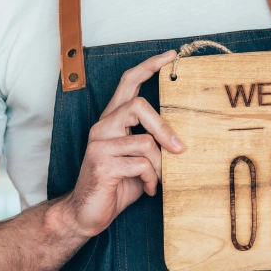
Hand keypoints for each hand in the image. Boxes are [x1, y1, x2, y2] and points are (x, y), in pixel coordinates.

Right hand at [59, 52, 183, 239]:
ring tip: (157, 179)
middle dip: (164, 128)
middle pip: (138, 106)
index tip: (171, 56)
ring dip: (159, 165)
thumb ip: (155, 143)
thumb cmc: (118, 184)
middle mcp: (103, 126)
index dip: (149, 66)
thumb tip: (185, 138)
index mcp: (113, 119)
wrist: (85, 214)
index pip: (129, 82)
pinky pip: (139, 164)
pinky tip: (148, 188)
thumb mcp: (140, 159)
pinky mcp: (101, 164)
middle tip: (180, 149)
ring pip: (144, 141)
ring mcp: (99, 144)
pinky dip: (150, 179)